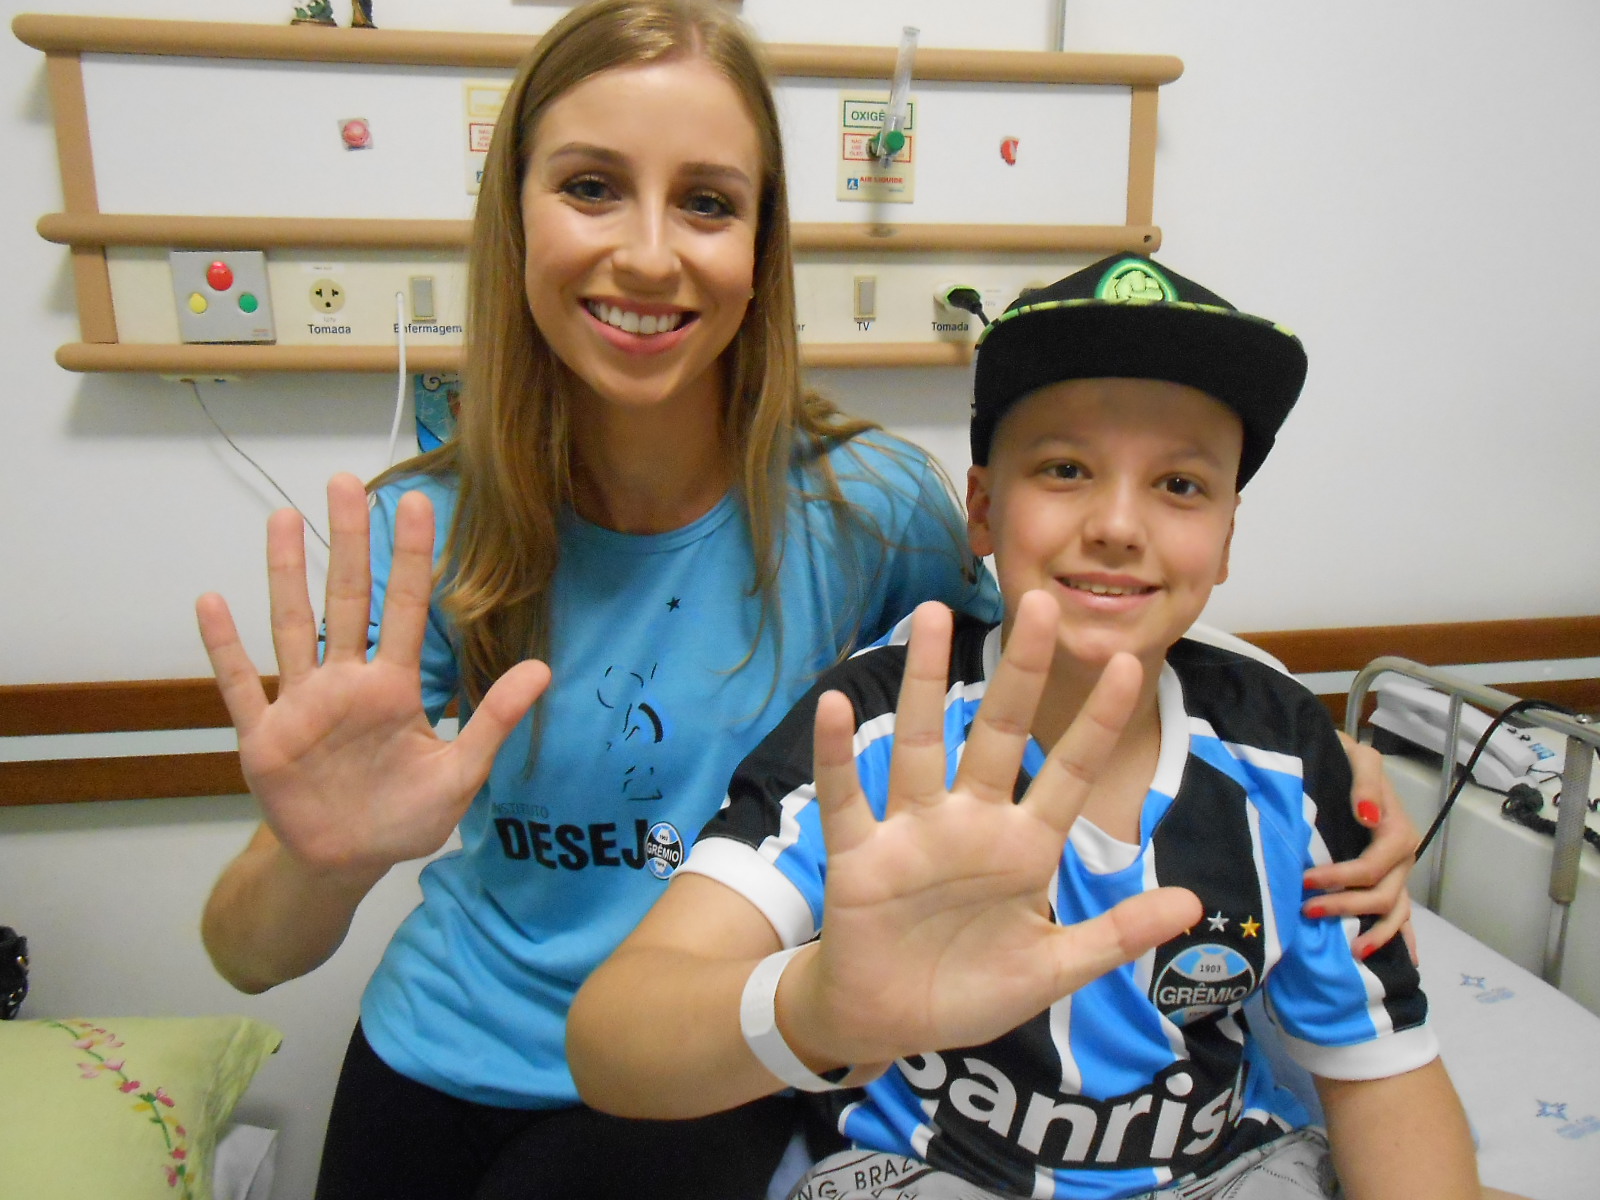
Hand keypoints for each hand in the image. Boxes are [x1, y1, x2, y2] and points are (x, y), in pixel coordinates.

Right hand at [195, 473, 549, 881]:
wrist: (348, 863)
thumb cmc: (405, 816)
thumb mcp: (460, 774)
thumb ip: (493, 719)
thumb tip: (544, 669)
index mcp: (394, 688)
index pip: (404, 609)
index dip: (410, 557)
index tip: (418, 503)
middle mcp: (346, 683)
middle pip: (346, 599)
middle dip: (347, 541)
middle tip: (345, 481)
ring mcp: (301, 705)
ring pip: (291, 626)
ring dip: (286, 573)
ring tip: (284, 517)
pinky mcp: (264, 737)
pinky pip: (238, 686)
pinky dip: (223, 648)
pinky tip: (211, 600)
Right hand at [787, 592, 1200, 1066]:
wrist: (888, 1022)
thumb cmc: (970, 988)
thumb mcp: (1052, 970)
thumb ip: (1115, 936)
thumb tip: (1192, 903)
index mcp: (1024, 848)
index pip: (1069, 771)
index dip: (1098, 722)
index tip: (1132, 663)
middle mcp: (970, 823)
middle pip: (997, 733)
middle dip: (1021, 673)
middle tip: (1042, 603)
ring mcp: (913, 833)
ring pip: (920, 743)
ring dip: (922, 681)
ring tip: (931, 616)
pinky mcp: (860, 855)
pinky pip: (849, 797)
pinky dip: (838, 755)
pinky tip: (834, 705)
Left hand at [1303, 732, 1417, 960]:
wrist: (1346, 759)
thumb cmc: (1348, 759)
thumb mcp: (1359, 758)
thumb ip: (1366, 783)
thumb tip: (1367, 816)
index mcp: (1396, 831)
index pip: (1372, 867)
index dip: (1341, 879)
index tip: (1305, 882)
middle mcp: (1402, 856)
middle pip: (1383, 895)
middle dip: (1347, 907)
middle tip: (1308, 912)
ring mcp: (1398, 872)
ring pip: (1396, 912)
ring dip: (1377, 934)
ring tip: (1353, 951)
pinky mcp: (1390, 879)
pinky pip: (1402, 914)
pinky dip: (1403, 936)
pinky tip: (1406, 960)